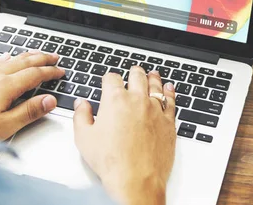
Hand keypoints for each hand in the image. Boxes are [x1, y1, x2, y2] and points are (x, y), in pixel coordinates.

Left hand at [0, 51, 63, 139]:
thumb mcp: (4, 126)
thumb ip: (29, 111)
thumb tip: (50, 100)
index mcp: (7, 86)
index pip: (35, 74)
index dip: (50, 72)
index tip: (61, 71)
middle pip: (25, 61)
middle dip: (42, 58)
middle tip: (55, 56)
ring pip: (11, 59)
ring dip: (27, 55)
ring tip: (37, 53)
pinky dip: (7, 57)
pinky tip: (6, 56)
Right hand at [73, 67, 175, 204]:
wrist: (136, 181)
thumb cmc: (111, 162)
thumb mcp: (84, 138)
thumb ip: (81, 116)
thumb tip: (81, 104)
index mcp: (115, 100)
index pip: (112, 78)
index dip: (108, 78)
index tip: (108, 81)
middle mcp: (137, 100)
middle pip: (137, 76)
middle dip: (133, 72)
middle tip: (133, 72)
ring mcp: (154, 110)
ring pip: (155, 85)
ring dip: (153, 78)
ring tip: (152, 74)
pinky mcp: (168, 122)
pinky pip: (171, 101)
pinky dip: (170, 93)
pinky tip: (169, 89)